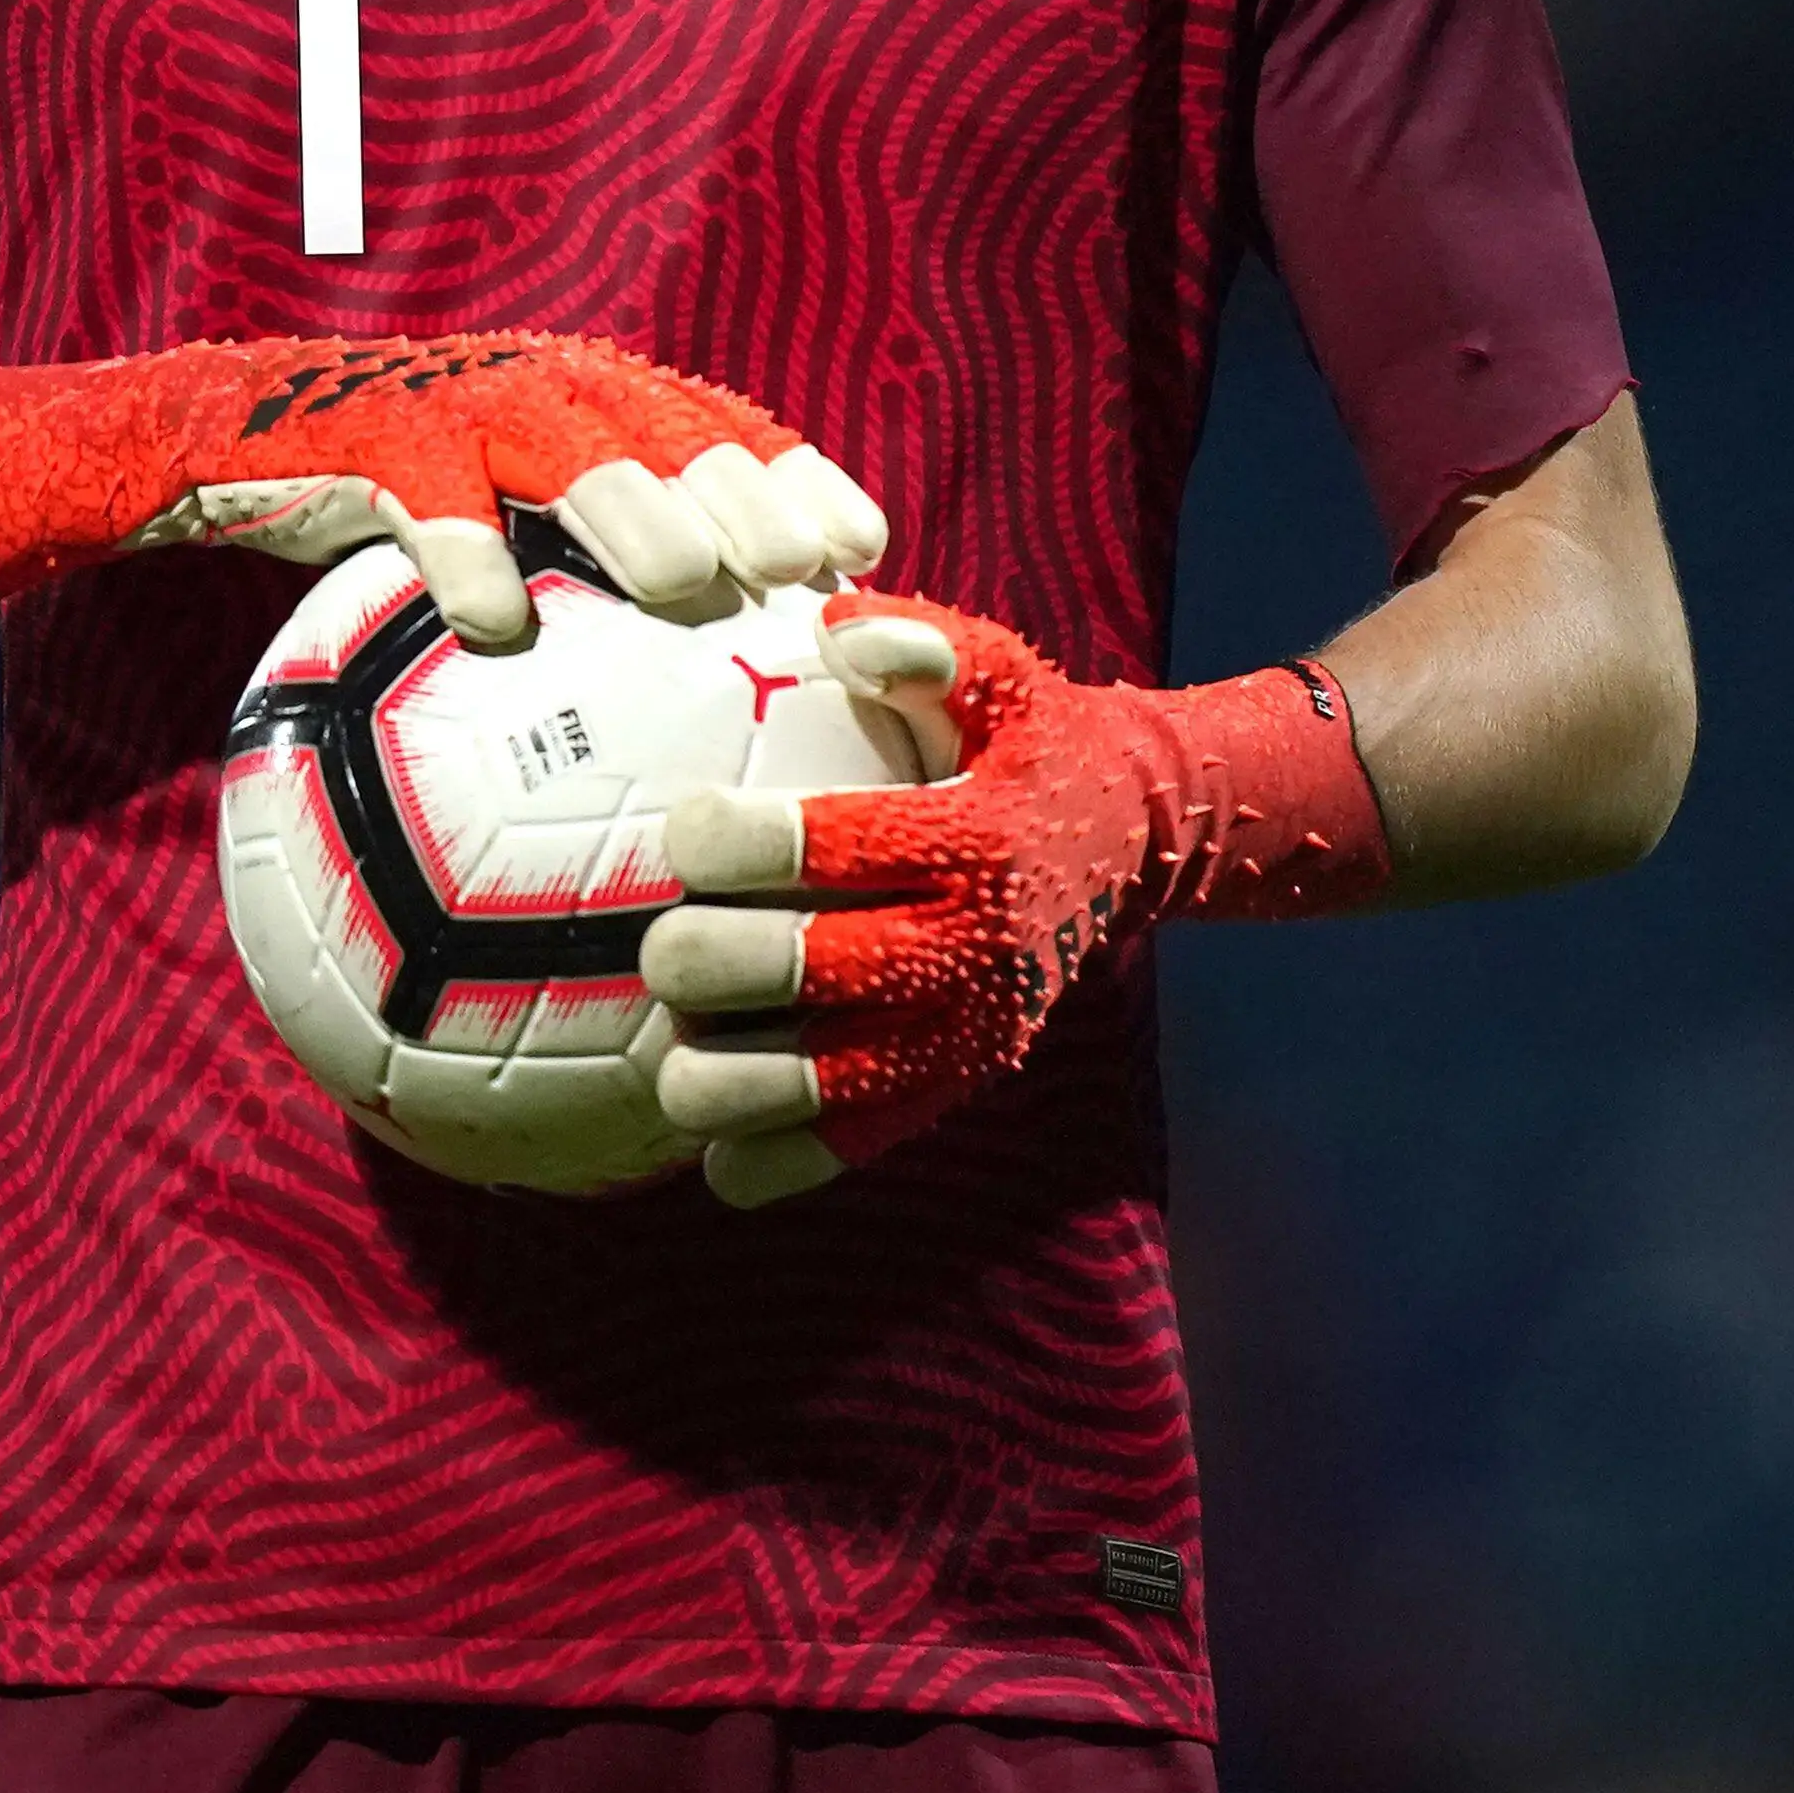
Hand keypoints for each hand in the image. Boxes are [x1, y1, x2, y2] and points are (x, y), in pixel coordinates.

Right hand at [0, 331, 887, 644]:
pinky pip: (407, 489)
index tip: (870, 549)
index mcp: (544, 398)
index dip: (789, 468)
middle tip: (808, 570)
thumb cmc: (316, 515)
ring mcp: (416, 398)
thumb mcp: (445, 545)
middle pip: (649, 414)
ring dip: (629, 503)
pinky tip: (499, 621)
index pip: (696, 415)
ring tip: (693, 587)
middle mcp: (498, 379)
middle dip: (740, 482)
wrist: (147, 452)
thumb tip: (656, 714)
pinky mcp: (331, 432)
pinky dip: (455, 546)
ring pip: (550, 433)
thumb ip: (545, 590)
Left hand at [639, 592, 1389, 1207]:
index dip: (747, 843)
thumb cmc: (1032, 743)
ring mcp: (967, 1030)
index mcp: (978, 837)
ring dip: (735, 1083)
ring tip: (669, 1063)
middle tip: (661, 947)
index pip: (845, 846)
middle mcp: (976, 946)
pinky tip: (715, 1159)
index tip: (685, 828)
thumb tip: (835, 628)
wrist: (1132, 842)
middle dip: (719, 964)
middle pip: (824, 971)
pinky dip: (783, 1163)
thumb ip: (925, 645)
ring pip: (834, 1084)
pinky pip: (862, 1144)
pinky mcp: (956, 1084)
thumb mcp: (1002, 675)